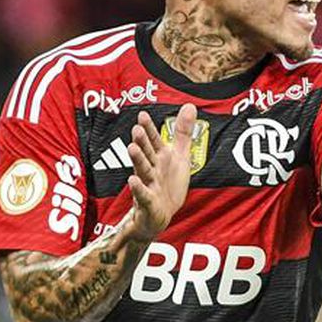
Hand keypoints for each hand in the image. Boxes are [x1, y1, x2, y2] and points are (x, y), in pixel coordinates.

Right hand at [126, 103, 196, 240]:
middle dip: (142, 141)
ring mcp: (149, 185)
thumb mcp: (179, 156)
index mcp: (159, 157)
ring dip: (137, 160)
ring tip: (131, 148)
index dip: (149, 129)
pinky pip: (143, 195)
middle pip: (146, 153)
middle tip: (136, 128)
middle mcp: (152, 169)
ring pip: (143, 171)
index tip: (143, 115)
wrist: (160, 215)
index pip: (153, 141)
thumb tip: (189, 105)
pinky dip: (138, 189)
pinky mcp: (148, 202)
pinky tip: (132, 180)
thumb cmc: (168, 183)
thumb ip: (182, 132)